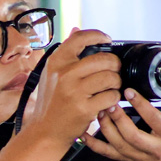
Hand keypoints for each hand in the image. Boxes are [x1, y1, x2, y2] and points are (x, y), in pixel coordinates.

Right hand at [23, 28, 121, 147]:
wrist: (45, 132)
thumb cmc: (50, 103)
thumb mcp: (51, 74)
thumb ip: (66, 53)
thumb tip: (76, 29)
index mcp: (57, 62)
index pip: (80, 38)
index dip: (98, 35)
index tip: (107, 39)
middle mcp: (65, 74)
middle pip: (104, 59)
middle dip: (114, 65)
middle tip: (113, 71)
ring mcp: (75, 92)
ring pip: (111, 77)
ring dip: (116, 83)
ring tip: (110, 87)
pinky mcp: (85, 108)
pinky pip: (111, 96)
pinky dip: (113, 99)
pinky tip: (106, 101)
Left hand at [80, 89, 160, 160]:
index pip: (154, 119)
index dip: (140, 104)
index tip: (128, 91)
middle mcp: (154, 148)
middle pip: (133, 135)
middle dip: (118, 118)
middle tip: (109, 102)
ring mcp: (138, 156)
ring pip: (118, 144)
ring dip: (106, 127)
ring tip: (100, 111)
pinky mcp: (126, 160)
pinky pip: (107, 153)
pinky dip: (94, 144)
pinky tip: (85, 133)